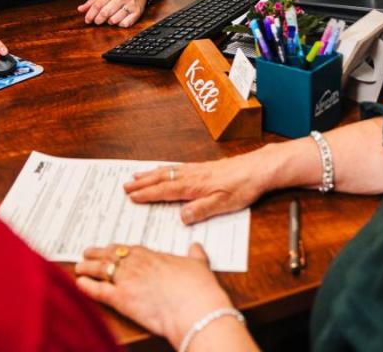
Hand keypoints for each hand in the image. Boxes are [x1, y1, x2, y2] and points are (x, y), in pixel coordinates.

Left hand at [76, 244, 235, 348]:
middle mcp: (136, 264)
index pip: (129, 249)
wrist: (194, 307)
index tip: (110, 248)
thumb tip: (196, 247)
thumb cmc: (198, 288)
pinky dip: (86, 287)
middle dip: (97, 254)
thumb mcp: (199, 265)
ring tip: (79, 266)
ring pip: (101, 270)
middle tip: (87, 253)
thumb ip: (195, 255)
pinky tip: (79, 283)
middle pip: (111, 256)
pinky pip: (98, 291)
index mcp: (152, 256)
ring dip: (87, 268)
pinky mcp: (121, 299)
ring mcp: (127, 280)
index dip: (117, 249)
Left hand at [77, 0, 146, 26]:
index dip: (91, 13)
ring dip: (109, 22)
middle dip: (98, 19)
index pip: (99, 3)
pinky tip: (118, 20)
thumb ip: (93, 1)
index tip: (87, 19)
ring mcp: (131, 5)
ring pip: (115, 19)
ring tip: (108, 19)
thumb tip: (81, 9)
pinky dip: (119, 24)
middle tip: (96, 21)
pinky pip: (125, 24)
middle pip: (106, 12)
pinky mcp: (137, 12)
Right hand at [125, 151, 271, 223]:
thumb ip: (202, 210)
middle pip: (162, 178)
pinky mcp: (202, 168)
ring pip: (167, 170)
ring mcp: (196, 169)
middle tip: (125, 186)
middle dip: (143, 182)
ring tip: (136, 176)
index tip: (132, 197)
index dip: (147, 194)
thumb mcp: (224, 204)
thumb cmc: (242, 187)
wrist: (257, 169)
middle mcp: (191, 175)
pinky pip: (176, 167)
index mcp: (194, 185)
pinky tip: (163, 170)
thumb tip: (182, 216)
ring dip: (150, 174)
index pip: (165, 190)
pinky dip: (164, 168)